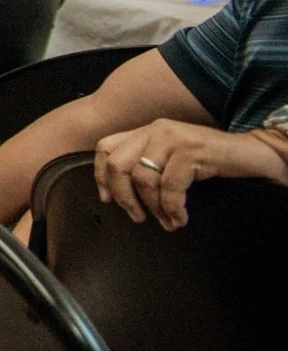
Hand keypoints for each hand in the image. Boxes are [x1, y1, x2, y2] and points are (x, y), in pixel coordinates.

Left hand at [94, 117, 287, 229]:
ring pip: (144, 179)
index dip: (101, 175)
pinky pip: (170, 187)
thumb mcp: (171, 157)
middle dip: (124, 196)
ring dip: (154, 207)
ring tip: (167, 221)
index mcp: (145, 131)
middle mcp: (154, 129)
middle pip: (118, 164)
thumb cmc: (208, 160)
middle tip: (136, 216)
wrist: (248, 152)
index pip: (105, 147)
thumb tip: (119, 193)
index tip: (107, 198)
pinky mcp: (190, 150)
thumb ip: (147, 164)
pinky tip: (180, 217)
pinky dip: (173, 208)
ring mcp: (172, 137)